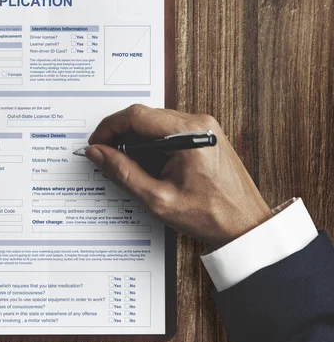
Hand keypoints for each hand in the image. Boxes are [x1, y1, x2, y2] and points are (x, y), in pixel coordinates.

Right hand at [86, 104, 271, 247]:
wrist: (245, 226)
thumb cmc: (210, 216)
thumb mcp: (157, 199)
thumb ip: (122, 173)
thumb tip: (98, 153)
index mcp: (189, 133)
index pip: (136, 115)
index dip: (109, 128)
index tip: (96, 144)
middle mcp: (199, 123)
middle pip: (145, 116)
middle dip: (121, 135)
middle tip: (107, 159)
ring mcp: (205, 128)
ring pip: (155, 123)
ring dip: (136, 141)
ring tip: (129, 167)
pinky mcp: (205, 136)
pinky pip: (169, 130)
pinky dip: (152, 144)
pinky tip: (149, 166)